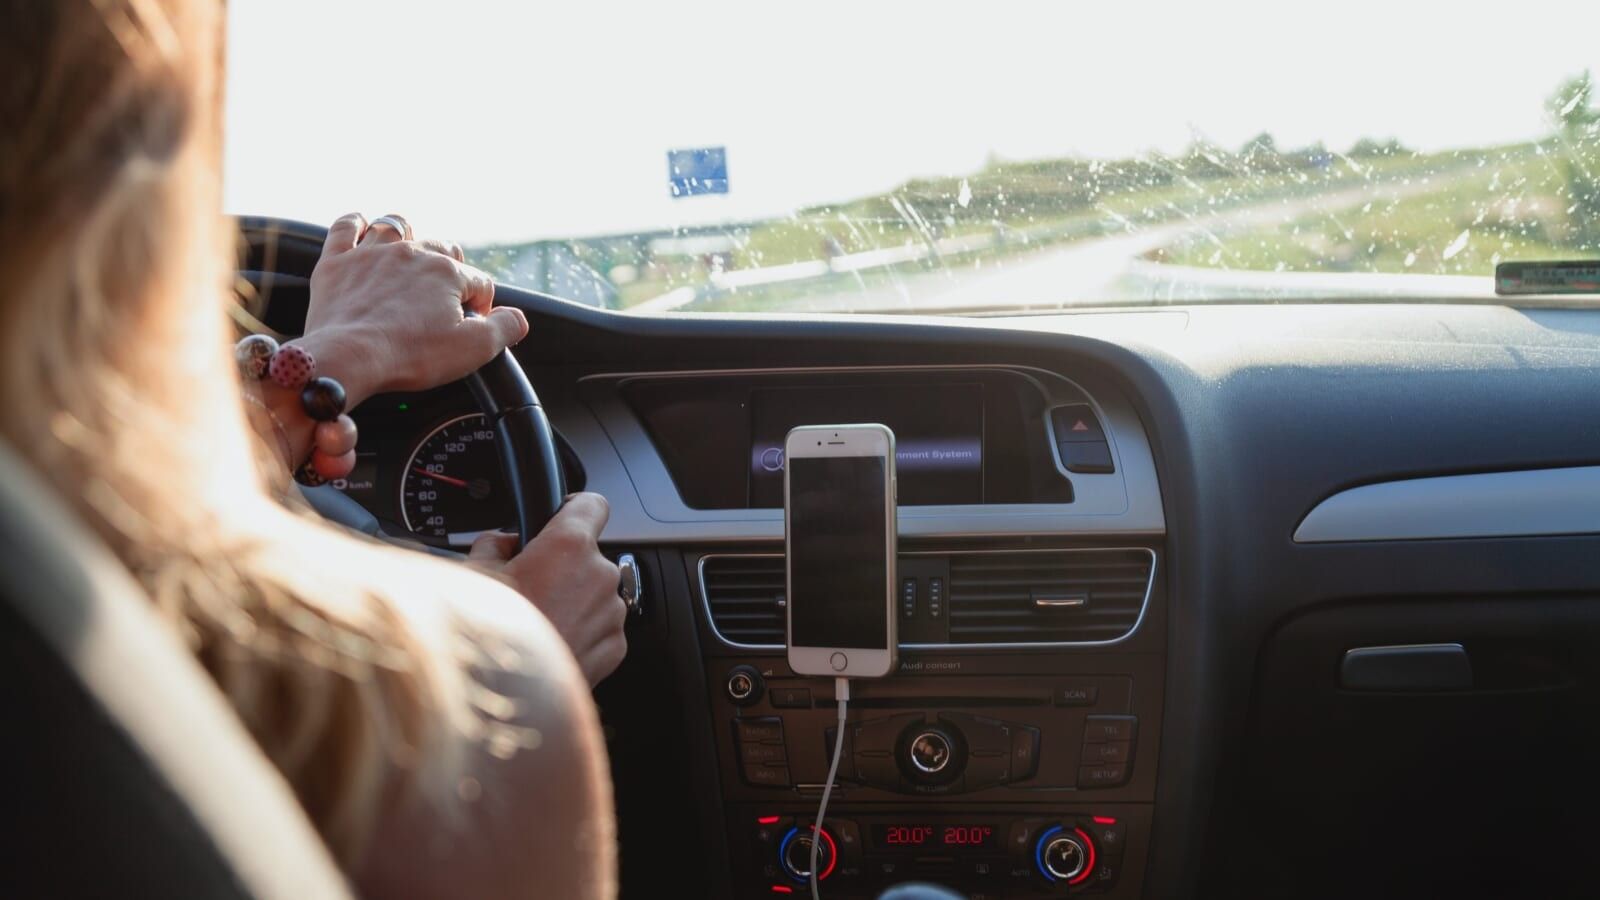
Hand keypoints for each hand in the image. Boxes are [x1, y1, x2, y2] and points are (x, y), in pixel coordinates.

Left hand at [300, 213, 528, 406]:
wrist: (348, 358)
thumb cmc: (410, 355)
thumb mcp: (474, 349)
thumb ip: (506, 328)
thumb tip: (518, 318)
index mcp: (447, 273)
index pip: (479, 282)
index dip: (480, 306)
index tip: (470, 327)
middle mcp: (412, 253)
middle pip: (442, 249)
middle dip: (449, 269)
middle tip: (443, 299)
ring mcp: (371, 254)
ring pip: (396, 227)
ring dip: (408, 237)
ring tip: (409, 256)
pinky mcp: (337, 262)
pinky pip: (346, 227)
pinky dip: (355, 224)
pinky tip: (361, 227)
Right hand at [469, 493, 625, 686]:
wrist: (504, 699)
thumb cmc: (488, 638)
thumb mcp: (473, 575)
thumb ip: (493, 545)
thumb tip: (501, 542)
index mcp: (569, 546)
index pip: (592, 504)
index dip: (573, 508)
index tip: (561, 515)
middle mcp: (599, 576)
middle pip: (588, 555)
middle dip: (562, 566)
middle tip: (528, 587)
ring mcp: (611, 613)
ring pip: (594, 594)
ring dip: (572, 601)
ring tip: (535, 622)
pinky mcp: (615, 648)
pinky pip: (600, 628)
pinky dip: (580, 632)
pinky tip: (549, 643)